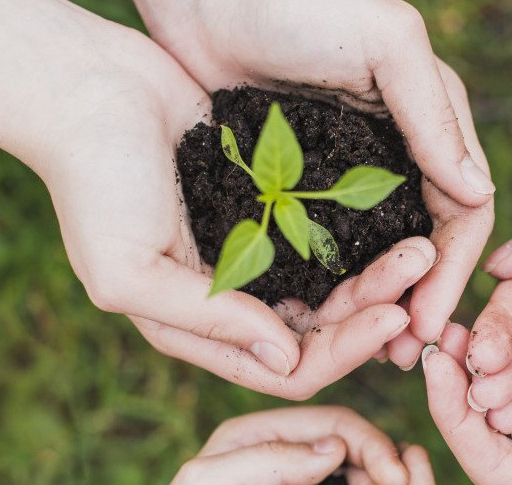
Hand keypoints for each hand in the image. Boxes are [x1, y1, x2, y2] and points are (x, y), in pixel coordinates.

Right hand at [40, 30, 438, 398]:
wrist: (88, 88)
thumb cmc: (93, 183)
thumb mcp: (129, 269)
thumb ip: (206, 319)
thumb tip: (287, 359)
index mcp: (200, 329)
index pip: (289, 368)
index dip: (345, 351)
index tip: (394, 315)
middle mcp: (234, 303)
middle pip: (324, 331)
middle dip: (374, 308)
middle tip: (423, 268)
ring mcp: (255, 255)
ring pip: (334, 286)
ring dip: (378, 273)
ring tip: (421, 245)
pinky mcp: (271, 209)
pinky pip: (329, 238)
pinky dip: (362, 238)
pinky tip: (396, 221)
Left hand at [134, 0, 495, 365]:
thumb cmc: (300, 0)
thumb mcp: (384, 43)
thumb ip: (433, 115)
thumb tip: (479, 195)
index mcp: (431, 124)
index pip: (462, 214)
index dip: (453, 274)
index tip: (431, 326)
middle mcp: (395, 155)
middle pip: (421, 247)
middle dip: (417, 303)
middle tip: (401, 357)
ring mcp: (342, 175)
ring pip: (371, 257)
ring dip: (372, 305)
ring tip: (361, 349)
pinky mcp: (292, 183)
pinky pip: (319, 247)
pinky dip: (324, 284)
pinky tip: (312, 317)